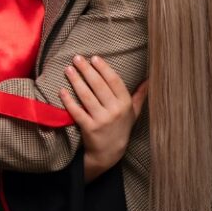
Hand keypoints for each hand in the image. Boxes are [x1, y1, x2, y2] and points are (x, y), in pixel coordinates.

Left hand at [59, 55, 147, 181]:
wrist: (109, 153)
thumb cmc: (120, 127)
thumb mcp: (134, 112)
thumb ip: (140, 95)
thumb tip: (149, 78)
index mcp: (126, 104)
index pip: (114, 81)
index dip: (104, 68)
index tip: (94, 57)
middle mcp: (115, 111)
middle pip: (99, 86)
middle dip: (87, 70)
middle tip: (77, 58)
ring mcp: (102, 120)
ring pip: (87, 96)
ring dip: (76, 81)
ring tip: (68, 69)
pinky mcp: (89, 128)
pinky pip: (77, 112)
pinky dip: (68, 101)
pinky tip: (61, 90)